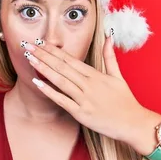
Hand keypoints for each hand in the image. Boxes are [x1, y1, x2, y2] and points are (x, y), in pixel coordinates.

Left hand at [22, 33, 151, 144]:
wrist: (133, 123)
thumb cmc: (126, 101)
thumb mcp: (118, 76)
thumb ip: (110, 56)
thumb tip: (110, 36)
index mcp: (96, 75)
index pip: (70, 59)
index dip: (54, 50)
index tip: (41, 41)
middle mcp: (89, 85)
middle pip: (62, 66)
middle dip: (43, 54)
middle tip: (27, 45)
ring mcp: (84, 99)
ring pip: (60, 80)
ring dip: (43, 68)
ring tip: (30, 59)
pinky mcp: (81, 113)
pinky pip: (62, 100)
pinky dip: (49, 91)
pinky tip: (37, 83)